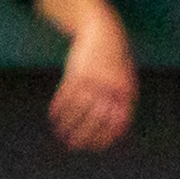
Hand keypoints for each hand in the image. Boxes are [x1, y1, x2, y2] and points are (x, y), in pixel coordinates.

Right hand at [51, 13, 137, 149]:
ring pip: (78, 109)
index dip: (103, 139)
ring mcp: (94, 80)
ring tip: (60, 132)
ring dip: (67, 124)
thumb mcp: (125, 80)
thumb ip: (121, 104)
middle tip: (71, 146)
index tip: (90, 147)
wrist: (104, 31)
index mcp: (126, 94)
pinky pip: (66, 95)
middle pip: (95, 120)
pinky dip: (59, 108)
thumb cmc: (115, 61)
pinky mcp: (78, 71)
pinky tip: (53, 116)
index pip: (116, 125)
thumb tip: (115, 133)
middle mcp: (111, 89)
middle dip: (82, 136)